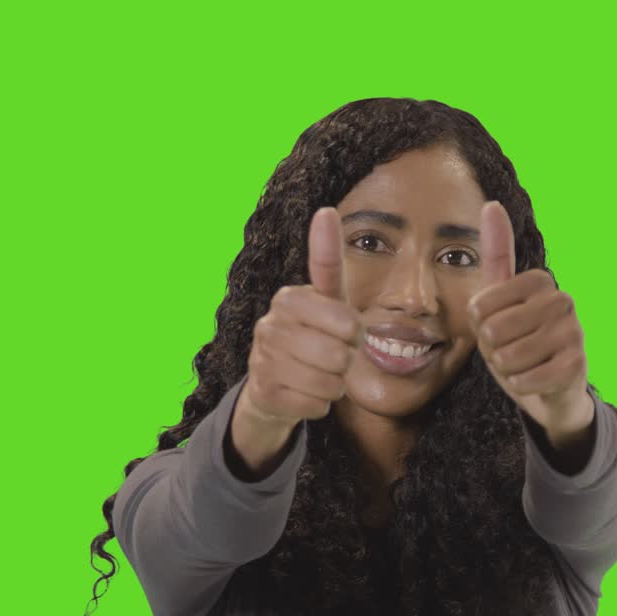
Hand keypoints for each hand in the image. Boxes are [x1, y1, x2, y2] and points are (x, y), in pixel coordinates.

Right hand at [240, 207, 365, 425]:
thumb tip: (326, 209)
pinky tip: (304, 393)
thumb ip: (329, 262)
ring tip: (319, 374)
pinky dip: (319, 404)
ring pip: (329, 382)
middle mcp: (271, 323)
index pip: (344, 319)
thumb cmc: (312, 337)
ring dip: (333, 385)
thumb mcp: (326, 301)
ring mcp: (263, 357)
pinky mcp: (263, 391)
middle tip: (331, 356)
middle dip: (346, 362)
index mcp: (290, 298)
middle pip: (341, 353)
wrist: (272, 386)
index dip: (353, 331)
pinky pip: (316, 405)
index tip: (344, 328)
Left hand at [467, 201, 592, 435]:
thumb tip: (491, 204)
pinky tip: (535, 379)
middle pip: (493, 331)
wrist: (550, 387)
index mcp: (540, 279)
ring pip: (509, 357)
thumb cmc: (518, 338)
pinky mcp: (577, 366)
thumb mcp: (498, 297)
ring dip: (507, 368)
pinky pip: (526, 379)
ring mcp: (574, 332)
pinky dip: (521, 385)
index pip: (479, 306)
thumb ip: (496, 253)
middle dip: (492, 349)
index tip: (499, 324)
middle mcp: (563, 300)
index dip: (479, 324)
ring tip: (524, 363)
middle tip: (512, 348)